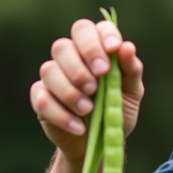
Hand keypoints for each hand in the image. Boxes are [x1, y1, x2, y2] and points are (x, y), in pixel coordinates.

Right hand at [31, 16, 144, 158]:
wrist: (101, 143)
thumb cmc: (116, 110)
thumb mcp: (131, 92)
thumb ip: (131, 69)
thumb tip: (127, 47)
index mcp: (92, 49)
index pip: (88, 29)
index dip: (98, 37)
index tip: (113, 50)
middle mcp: (69, 58)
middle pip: (62, 46)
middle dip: (79, 66)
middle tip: (94, 87)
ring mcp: (52, 78)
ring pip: (49, 71)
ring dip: (69, 92)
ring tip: (88, 110)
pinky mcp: (40, 98)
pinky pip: (42, 99)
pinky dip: (61, 114)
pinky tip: (78, 127)